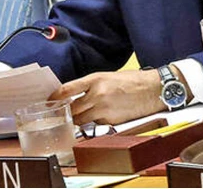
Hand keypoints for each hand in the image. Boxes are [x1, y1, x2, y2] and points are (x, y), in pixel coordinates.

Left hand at [49, 69, 165, 124]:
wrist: (153, 90)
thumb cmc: (133, 81)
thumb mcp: (109, 77)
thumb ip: (91, 85)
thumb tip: (75, 94)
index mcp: (96, 79)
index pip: (67, 89)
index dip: (55, 97)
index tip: (49, 102)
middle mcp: (97, 94)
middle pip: (72, 109)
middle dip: (67, 112)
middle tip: (63, 113)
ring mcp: (104, 109)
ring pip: (81, 120)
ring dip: (79, 120)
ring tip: (83, 116)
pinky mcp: (111, 121)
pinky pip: (95, 125)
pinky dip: (94, 123)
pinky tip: (102, 117)